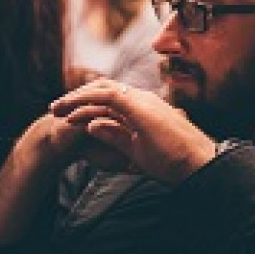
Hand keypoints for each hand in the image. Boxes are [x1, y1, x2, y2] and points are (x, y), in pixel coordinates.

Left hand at [51, 79, 215, 184]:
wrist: (197, 165)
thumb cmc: (175, 163)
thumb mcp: (138, 151)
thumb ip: (116, 137)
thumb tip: (93, 126)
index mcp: (144, 108)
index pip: (110, 97)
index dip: (88, 102)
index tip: (69, 114)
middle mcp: (142, 99)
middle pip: (102, 88)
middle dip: (77, 96)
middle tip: (56, 108)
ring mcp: (142, 100)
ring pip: (101, 89)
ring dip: (76, 98)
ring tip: (56, 110)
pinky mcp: (139, 106)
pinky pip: (106, 97)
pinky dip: (86, 102)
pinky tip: (70, 114)